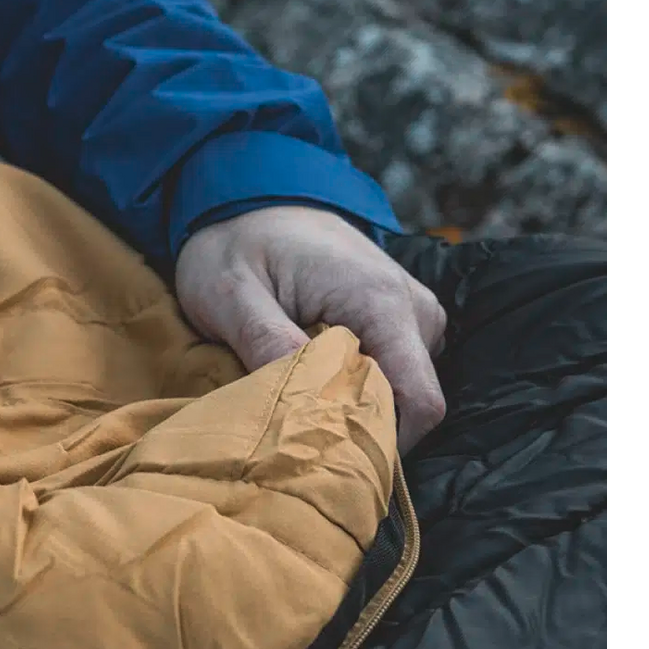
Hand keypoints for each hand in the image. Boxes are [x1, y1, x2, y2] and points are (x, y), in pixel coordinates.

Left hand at [174, 207, 446, 452]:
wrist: (249, 195)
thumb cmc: (234, 242)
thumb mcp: (230, 293)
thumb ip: (268, 344)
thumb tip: (306, 403)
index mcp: (380, 301)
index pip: (419, 402)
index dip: (377, 442)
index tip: (324, 454)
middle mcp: (413, 308)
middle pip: (410, 403)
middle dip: (356, 425)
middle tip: (292, 423)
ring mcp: (412, 313)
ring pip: (401, 392)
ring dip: (351, 403)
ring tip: (294, 392)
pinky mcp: (400, 319)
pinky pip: (392, 372)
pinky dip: (353, 384)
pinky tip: (310, 376)